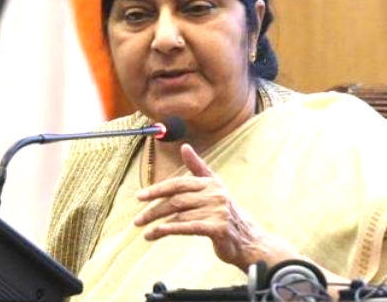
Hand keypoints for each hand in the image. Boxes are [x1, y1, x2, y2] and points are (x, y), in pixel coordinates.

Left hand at [133, 143, 300, 271]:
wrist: (249, 241)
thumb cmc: (227, 215)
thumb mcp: (215, 188)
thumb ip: (198, 168)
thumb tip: (184, 146)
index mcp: (212, 183)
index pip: (179, 183)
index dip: (158, 189)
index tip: (140, 196)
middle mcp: (215, 194)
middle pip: (177, 199)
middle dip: (154, 209)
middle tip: (138, 220)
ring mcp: (218, 211)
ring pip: (180, 215)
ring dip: (158, 224)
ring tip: (145, 231)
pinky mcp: (218, 228)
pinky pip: (188, 227)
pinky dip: (170, 230)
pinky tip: (157, 233)